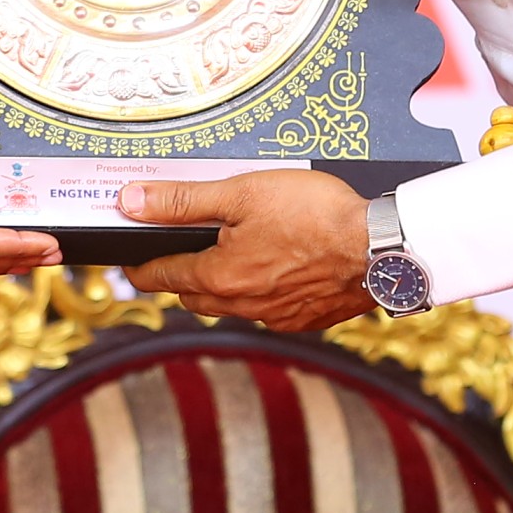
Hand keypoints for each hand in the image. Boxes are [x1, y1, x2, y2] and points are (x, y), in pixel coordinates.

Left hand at [117, 170, 375, 330]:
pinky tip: (274, 270)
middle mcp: (243, 306)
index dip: (140, 265)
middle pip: (192, 295)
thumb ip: (183, 201)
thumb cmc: (317, 216)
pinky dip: (258, 294)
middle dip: (179, 275)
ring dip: (220, 287)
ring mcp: (275, 317)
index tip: (131, 260)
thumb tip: (131, 203)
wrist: (382, 248)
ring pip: (229, 307)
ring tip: (230, 256)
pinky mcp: (304, 320)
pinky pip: (266, 312)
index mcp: (219, 278)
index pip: (160, 276)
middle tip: (179, 252)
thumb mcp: (241, 192)